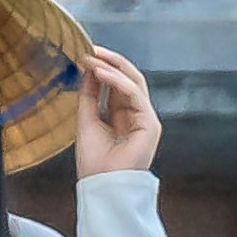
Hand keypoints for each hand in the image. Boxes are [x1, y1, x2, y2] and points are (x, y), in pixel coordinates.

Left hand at [65, 43, 157, 184]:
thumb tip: (88, 69)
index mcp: (123, 116)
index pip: (117, 84)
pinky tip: (101, 73)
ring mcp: (146, 119)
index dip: (103, 67)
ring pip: (135, 82)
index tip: (85, 54)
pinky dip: (118, 82)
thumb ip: (89, 95)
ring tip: (93, 58)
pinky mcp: (150, 124)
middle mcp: (137, 115)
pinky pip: (136, 95)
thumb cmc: (94, 162)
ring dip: (113, 67)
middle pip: (129, 79)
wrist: (102, 187)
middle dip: (111, 62)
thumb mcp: (86, 120)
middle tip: (92, 49)